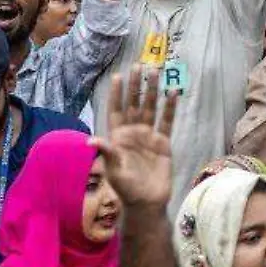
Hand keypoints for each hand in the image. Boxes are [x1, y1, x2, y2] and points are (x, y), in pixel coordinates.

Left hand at [89, 65, 177, 208]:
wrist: (147, 201)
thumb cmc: (126, 188)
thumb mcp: (114, 170)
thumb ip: (107, 153)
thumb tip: (92, 140)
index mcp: (118, 137)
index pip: (116, 110)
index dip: (116, 94)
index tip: (117, 76)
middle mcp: (133, 132)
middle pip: (134, 103)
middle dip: (135, 85)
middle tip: (138, 65)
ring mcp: (148, 136)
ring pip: (151, 108)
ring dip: (153, 90)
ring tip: (156, 71)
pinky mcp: (163, 142)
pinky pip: (167, 121)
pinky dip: (170, 108)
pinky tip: (173, 93)